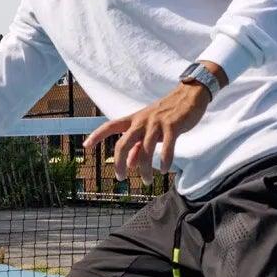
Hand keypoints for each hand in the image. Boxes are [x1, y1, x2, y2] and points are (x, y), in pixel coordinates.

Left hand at [84, 83, 209, 181]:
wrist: (190, 94)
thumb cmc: (167, 113)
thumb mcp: (149, 128)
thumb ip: (138, 146)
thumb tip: (130, 164)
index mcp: (134, 119)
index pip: (110, 126)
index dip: (97, 135)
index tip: (86, 145)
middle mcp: (142, 121)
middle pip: (123, 143)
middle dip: (119, 163)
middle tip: (120, 178)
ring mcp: (157, 123)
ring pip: (146, 150)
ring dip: (145, 169)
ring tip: (147, 181)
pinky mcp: (173, 126)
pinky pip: (167, 147)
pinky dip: (165, 161)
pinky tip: (163, 170)